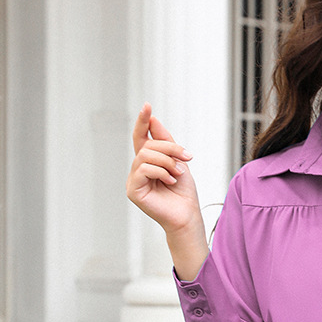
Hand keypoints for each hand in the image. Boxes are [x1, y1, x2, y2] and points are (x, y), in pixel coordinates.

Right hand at [126, 104, 208, 280]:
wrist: (187, 215)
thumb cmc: (184, 192)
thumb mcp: (178, 161)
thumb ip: (166, 142)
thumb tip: (153, 120)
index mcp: (149, 162)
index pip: (142, 137)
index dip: (144, 122)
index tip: (147, 106)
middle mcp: (139, 169)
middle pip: (148, 145)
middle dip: (170, 148)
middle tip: (187, 158)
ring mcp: (134, 179)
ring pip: (146, 155)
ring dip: (168, 161)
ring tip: (179, 173)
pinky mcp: (133, 190)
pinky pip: (143, 169)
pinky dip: (161, 172)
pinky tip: (170, 181)